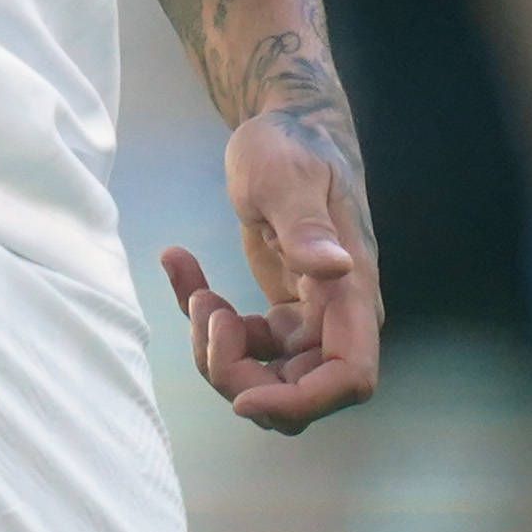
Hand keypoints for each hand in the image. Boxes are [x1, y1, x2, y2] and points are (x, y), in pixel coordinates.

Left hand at [159, 108, 379, 434]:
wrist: (285, 129)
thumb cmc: (292, 145)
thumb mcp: (287, 176)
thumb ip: (306, 226)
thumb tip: (337, 269)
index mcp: (352, 292)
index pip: (350, 377)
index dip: (301, 402)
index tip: (242, 397)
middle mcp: (337, 318)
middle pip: (297, 391)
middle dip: (239, 373)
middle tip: (205, 313)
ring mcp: (309, 321)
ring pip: (265, 379)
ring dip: (217, 350)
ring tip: (195, 289)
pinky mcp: (280, 314)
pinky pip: (242, 343)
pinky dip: (205, 318)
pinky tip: (180, 263)